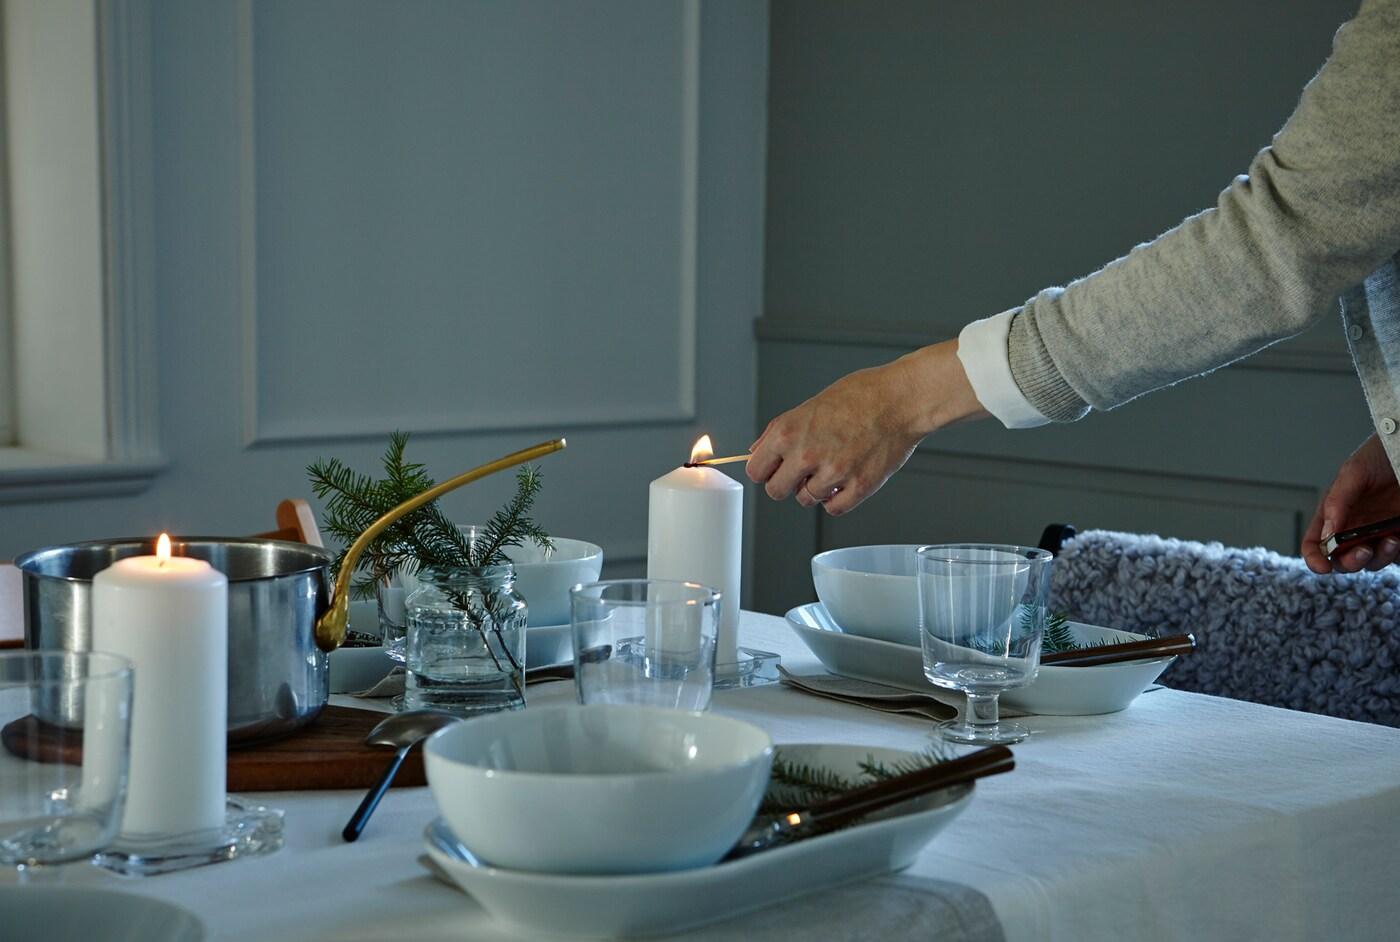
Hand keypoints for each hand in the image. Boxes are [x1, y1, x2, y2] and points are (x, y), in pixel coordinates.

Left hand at [746, 340, 986, 514]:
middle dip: (786, 483)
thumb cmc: (860, 396)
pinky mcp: (858, 487)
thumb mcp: (809, 406)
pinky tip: (844, 481)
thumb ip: (780, 431)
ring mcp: (833, 474)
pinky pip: (833, 509)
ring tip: (832, 468)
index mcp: (788, 432)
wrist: (900, 399)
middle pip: (776, 491)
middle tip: (802, 472)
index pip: (755, 470)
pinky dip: (837, 499)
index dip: (765, 469)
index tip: (774, 468)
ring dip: (815, 489)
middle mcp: (806, 455)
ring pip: (806, 500)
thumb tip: (757, 451)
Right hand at [1302, 434, 1399, 572]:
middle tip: (1363, 551)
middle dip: (1350, 562)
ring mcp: (1378, 534)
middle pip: (1342, 559)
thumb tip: (1327, 534)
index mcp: (1333, 515)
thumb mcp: (1353, 473)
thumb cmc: (1380, 456)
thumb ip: (1336, 502)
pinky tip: (1398, 539)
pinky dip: (1396, 555)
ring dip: (1378, 558)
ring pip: (1371, 562)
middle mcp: (1354, 528)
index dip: (1314, 558)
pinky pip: (1396, 557)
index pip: (1316, 544)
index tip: (1322, 567)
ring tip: (1391, 541)